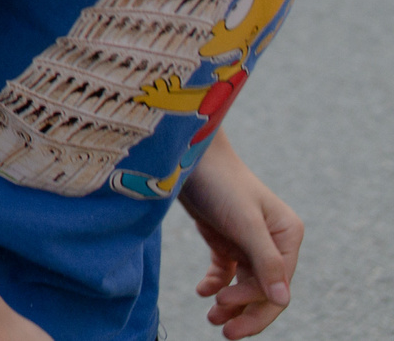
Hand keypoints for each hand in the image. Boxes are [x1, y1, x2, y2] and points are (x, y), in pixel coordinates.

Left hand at [178, 141, 301, 337]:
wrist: (188, 152)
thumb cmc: (220, 183)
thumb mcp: (245, 222)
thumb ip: (265, 262)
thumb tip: (282, 300)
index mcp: (287, 236)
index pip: (278, 285)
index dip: (254, 303)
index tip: (223, 305)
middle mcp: (273, 240)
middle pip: (264, 289)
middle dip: (245, 312)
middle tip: (222, 331)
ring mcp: (248, 240)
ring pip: (246, 284)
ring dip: (231, 303)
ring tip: (211, 318)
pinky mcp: (225, 237)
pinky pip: (227, 271)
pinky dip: (217, 284)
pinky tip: (203, 292)